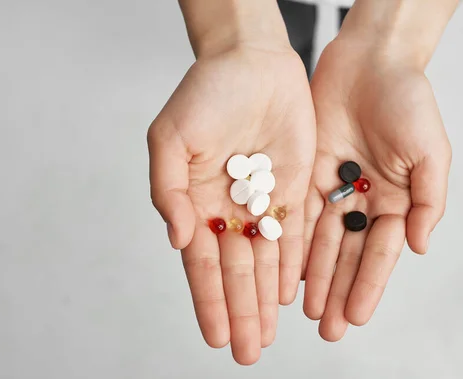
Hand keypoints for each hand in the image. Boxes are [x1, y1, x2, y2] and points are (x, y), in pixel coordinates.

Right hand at [147, 43, 314, 362]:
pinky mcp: (295, 187)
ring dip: (265, 298)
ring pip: (266, 259)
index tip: (216, 336)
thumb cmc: (205, 92)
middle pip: (236, 269)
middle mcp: (229, 208)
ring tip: (267, 335)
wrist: (251, 61)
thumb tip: (177, 239)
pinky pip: (294, 233)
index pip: (202, 262)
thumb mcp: (170, 137)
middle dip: (241, 311)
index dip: (209, 299)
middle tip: (247, 352)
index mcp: (196, 200)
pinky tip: (290, 293)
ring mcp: (263, 199)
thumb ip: (168, 189)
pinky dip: (292, 264)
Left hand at [302, 37, 450, 340]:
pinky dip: (293, 242)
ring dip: (314, 276)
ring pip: (322, 241)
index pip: (380, 252)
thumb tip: (418, 247)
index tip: (356, 317)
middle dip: (338, 291)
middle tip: (327, 329)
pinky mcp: (308, 172)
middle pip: (349, 254)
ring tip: (305, 310)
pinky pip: (299, 213)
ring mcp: (335, 187)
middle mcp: (365, 199)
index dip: (368, 285)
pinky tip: (286, 269)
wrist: (370, 61)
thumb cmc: (408, 100)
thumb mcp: (431, 151)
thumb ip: (428, 201)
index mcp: (397, 199)